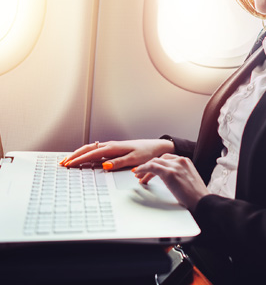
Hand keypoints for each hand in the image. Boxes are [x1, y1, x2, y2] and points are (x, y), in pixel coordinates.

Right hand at [59, 139, 174, 169]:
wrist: (157, 147)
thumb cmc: (147, 152)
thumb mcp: (135, 159)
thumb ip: (119, 162)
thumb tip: (104, 166)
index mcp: (114, 148)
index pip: (92, 153)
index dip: (79, 159)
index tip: (68, 164)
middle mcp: (111, 145)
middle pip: (88, 149)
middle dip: (74, 155)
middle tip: (62, 163)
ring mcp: (112, 147)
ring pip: (91, 148)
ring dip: (79, 154)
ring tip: (69, 160)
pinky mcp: (115, 149)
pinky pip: (97, 150)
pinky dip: (87, 153)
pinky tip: (84, 158)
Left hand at [133, 154, 209, 210]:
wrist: (202, 201)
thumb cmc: (197, 196)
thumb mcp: (189, 181)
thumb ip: (180, 176)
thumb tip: (170, 181)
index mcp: (186, 162)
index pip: (167, 159)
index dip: (157, 164)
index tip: (150, 170)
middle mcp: (180, 161)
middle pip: (160, 159)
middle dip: (149, 166)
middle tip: (141, 174)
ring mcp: (175, 166)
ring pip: (154, 162)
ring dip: (144, 168)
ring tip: (138, 176)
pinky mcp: (169, 173)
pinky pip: (152, 167)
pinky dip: (143, 169)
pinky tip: (138, 173)